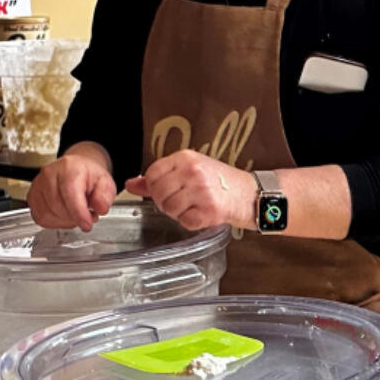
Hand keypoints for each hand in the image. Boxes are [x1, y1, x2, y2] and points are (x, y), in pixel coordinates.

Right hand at [28, 145, 116, 231]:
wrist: (76, 169)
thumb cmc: (87, 176)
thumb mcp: (105, 182)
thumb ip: (105, 195)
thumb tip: (100, 208)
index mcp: (69, 168)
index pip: (70, 194)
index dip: (79, 214)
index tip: (87, 225)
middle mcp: (49, 174)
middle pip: (57, 207)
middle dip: (74, 218)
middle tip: (86, 216)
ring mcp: (38, 185)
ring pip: (47, 215)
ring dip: (64, 222)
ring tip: (75, 214)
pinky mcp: (32, 197)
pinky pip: (40, 218)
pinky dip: (54, 223)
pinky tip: (64, 216)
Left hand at [125, 151, 255, 230]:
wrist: (248, 193)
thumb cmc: (217, 181)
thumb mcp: (187, 170)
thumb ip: (158, 177)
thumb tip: (130, 184)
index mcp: (185, 158)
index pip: (152, 173)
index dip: (154, 186)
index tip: (165, 189)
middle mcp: (192, 172)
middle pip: (158, 192)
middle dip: (164, 201)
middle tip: (178, 201)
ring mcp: (201, 191)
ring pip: (169, 208)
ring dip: (176, 213)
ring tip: (190, 207)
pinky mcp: (209, 210)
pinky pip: (184, 221)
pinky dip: (189, 222)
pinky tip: (200, 214)